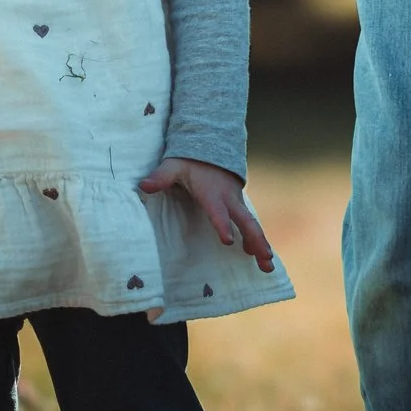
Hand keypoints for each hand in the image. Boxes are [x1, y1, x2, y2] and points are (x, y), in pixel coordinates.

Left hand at [139, 156, 275, 272]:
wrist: (212, 145)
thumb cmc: (190, 160)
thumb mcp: (174, 165)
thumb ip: (161, 177)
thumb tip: (143, 186)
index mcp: (212, 193)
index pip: (218, 211)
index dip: (222, 224)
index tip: (228, 241)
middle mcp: (229, 199)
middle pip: (245, 221)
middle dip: (255, 239)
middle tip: (265, 258)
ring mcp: (236, 202)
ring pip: (251, 224)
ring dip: (260, 243)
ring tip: (267, 265)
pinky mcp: (238, 205)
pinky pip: (250, 223)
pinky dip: (257, 238)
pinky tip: (259, 255)